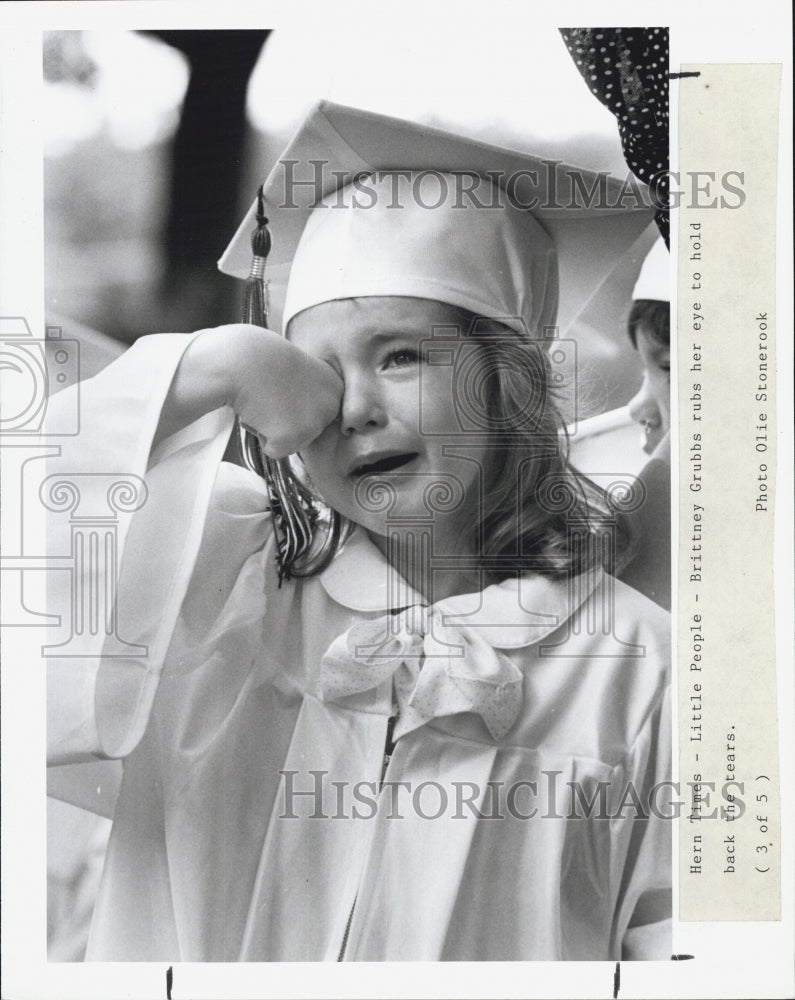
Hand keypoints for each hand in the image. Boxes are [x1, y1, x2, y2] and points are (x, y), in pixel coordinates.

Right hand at [157, 324, 342, 455]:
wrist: (237, 360)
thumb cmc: (261, 361)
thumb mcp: (300, 371)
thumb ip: (311, 394)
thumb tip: (304, 415)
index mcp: (336, 388)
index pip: (316, 413)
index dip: (294, 401)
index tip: (285, 382)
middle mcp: (332, 406)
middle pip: (307, 431)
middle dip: (285, 418)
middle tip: (272, 392)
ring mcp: (313, 424)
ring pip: (292, 442)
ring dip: (273, 427)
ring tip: (264, 399)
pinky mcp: (292, 439)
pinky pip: (274, 450)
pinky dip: (261, 436)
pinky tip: (257, 412)